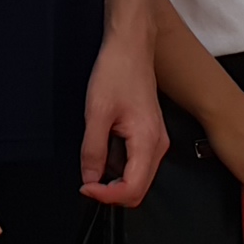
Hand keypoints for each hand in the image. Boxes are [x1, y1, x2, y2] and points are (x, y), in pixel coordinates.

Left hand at [75, 37, 165, 207]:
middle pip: (138, 190)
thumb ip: (93, 151)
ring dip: (115, 181)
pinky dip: (119, 168)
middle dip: (111, 194)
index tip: (85, 187)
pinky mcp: (150, 134)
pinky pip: (137, 163)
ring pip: (138, 179)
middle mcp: (158, 145)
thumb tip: (90, 178)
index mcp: (148, 141)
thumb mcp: (96, 113)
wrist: (130, 47)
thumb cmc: (117, 71)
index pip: (132, 189)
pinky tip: (105, 150)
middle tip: (87, 182)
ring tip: (94, 162)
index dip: (106, 196)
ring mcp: (156, 140)